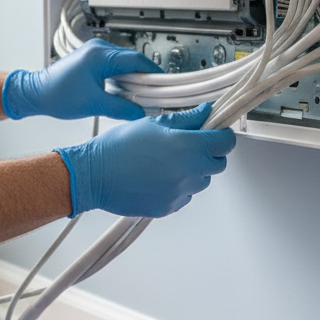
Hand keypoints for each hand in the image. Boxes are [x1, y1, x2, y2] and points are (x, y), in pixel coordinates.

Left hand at [2, 39, 161, 121]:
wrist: (35, 93)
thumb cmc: (56, 95)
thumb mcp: (94, 105)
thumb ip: (122, 108)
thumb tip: (140, 112)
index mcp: (99, 55)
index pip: (137, 61)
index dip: (153, 73)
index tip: (165, 84)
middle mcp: (98, 49)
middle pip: (133, 61)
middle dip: (145, 78)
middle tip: (156, 94)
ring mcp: (94, 54)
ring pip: (125, 65)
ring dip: (134, 80)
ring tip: (141, 96)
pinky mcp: (92, 62)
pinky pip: (115, 68)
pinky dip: (123, 80)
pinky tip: (126, 93)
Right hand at [56, 104, 235, 217]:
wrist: (93, 175)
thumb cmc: (118, 146)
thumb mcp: (153, 124)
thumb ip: (185, 119)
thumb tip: (206, 112)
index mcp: (187, 147)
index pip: (225, 143)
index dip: (222, 135)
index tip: (214, 132)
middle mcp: (188, 172)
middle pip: (218, 164)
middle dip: (210, 153)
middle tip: (191, 145)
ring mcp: (179, 193)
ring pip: (202, 181)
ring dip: (194, 171)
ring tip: (168, 162)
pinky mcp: (169, 207)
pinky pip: (185, 195)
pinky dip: (179, 186)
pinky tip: (158, 176)